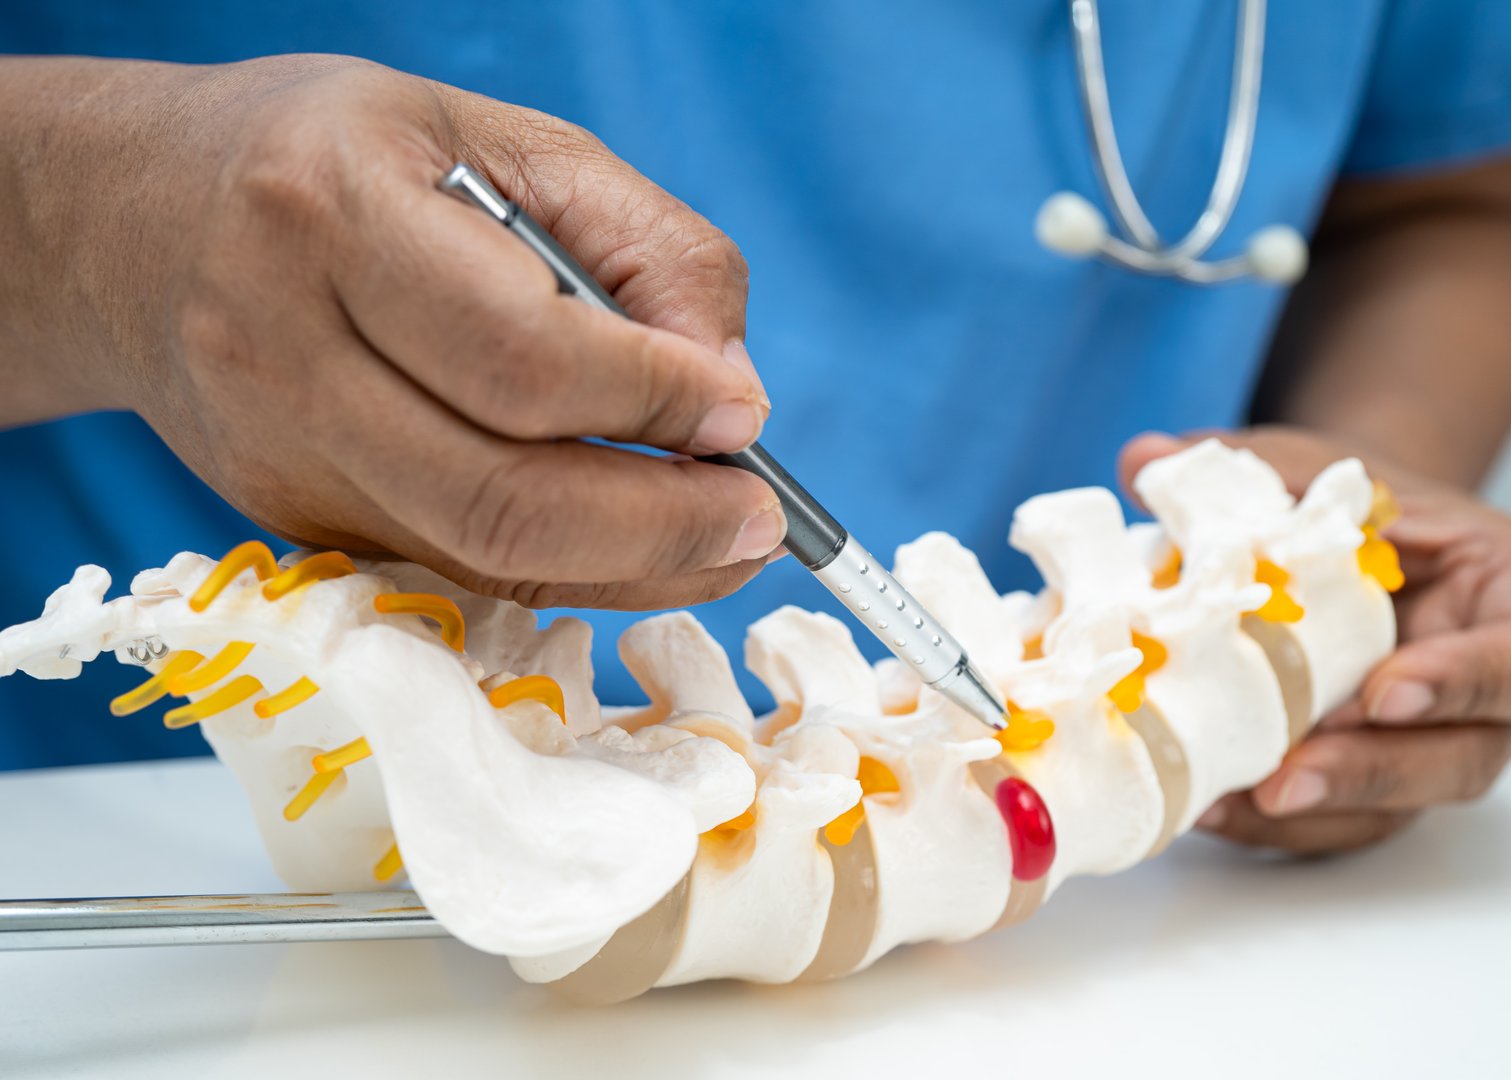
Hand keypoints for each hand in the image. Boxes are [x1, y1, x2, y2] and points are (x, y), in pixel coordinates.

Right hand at [4, 55, 781, 608]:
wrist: (140, 224)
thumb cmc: (344, 161)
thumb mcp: (504, 143)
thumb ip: (643, 248)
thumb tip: (733, 393)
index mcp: (329, 213)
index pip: (520, 353)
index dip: (653, 397)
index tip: (741, 411)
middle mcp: (284, 352)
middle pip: (501, 494)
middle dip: (663, 523)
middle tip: (763, 518)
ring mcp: (280, 458)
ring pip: (484, 557)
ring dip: (636, 569)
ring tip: (730, 542)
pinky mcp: (294, 523)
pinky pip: (462, 573)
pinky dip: (575, 572)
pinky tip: (643, 547)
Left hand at [1119, 426, 1510, 853]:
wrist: (1338, 538)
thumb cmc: (1352, 504)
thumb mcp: (1317, 468)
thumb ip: (1251, 465)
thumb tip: (1146, 458)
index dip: (1471, 682)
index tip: (1386, 687)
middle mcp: (1487, 694)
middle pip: (1462, 759)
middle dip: (1370, 774)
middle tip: (1287, 776)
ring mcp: (1428, 746)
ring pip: (1393, 809)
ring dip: (1310, 813)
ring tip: (1227, 800)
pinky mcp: (1367, 781)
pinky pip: (1334, 822)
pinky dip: (1270, 823)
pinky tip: (1206, 807)